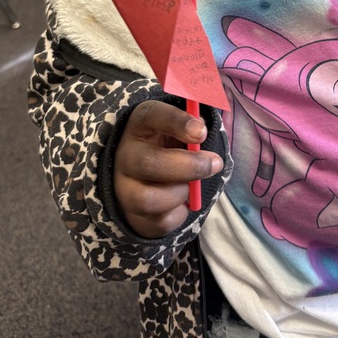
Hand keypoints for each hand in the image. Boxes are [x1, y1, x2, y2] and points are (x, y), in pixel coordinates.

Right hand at [114, 100, 222, 237]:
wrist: (148, 174)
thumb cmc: (171, 144)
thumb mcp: (179, 128)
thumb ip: (193, 127)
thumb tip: (202, 133)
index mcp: (139, 124)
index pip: (151, 116)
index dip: (177, 123)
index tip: (202, 132)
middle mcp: (124, 155)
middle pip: (147, 163)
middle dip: (187, 166)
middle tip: (214, 164)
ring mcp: (123, 187)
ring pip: (147, 200)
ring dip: (180, 193)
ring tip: (191, 186)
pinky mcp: (132, 215)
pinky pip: (158, 222)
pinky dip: (179, 214)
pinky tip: (182, 202)